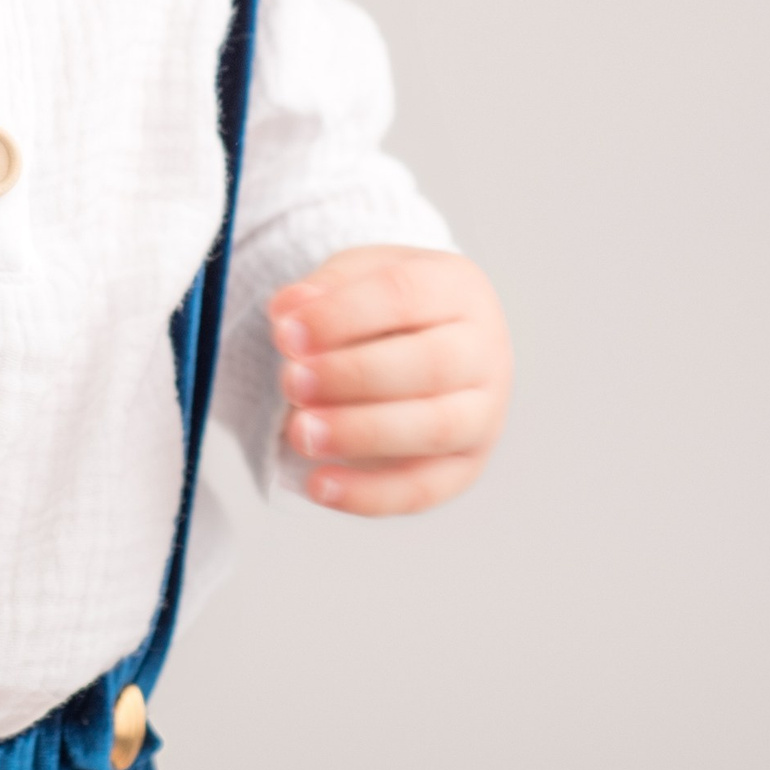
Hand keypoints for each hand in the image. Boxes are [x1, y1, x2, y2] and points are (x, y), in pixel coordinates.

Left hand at [270, 246, 510, 516]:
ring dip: (361, 433)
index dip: (342, 316)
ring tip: (301, 432)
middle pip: (430, 365)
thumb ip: (323, 290)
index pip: (403, 296)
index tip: (286, 332)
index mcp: (457, 288)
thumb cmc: (384, 305)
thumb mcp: (355, 276)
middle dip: (353, 376)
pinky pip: (424, 489)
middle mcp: (484, 351)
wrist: (430, 338)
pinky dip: (370, 494)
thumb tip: (288, 312)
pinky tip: (320, 485)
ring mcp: (483, 413)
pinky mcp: (467, 466)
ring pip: (434, 429)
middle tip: (292, 382)